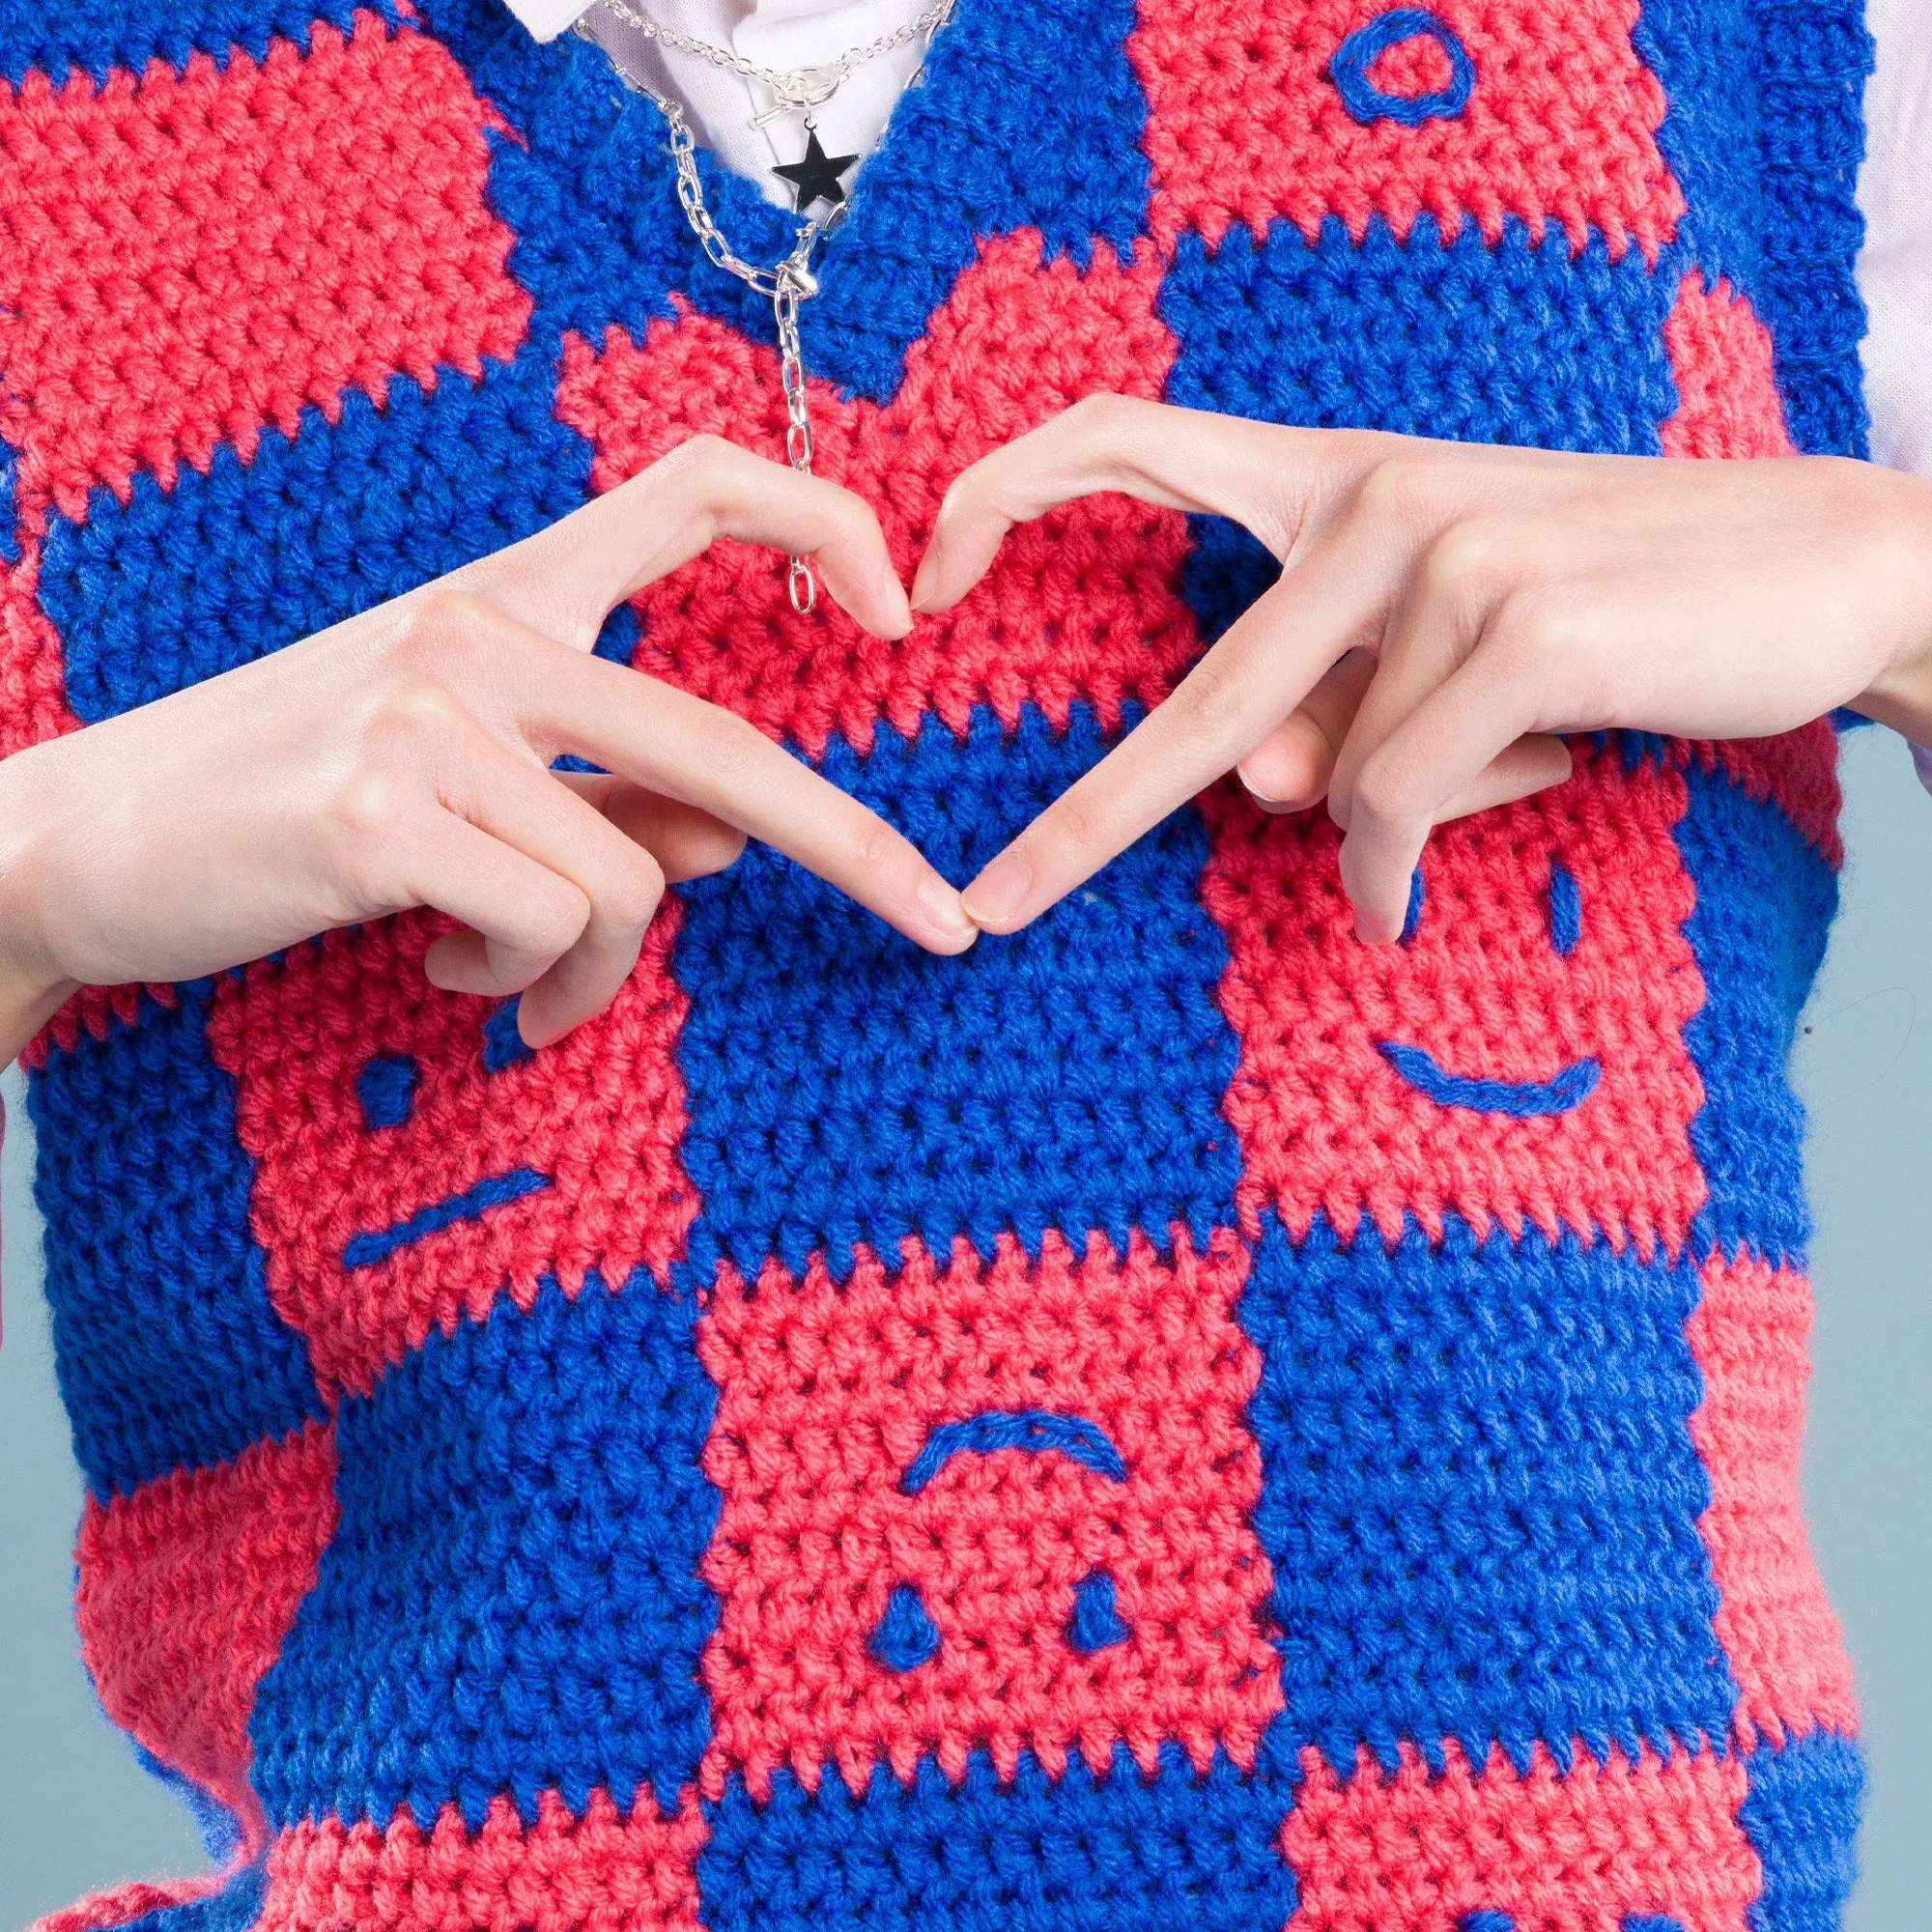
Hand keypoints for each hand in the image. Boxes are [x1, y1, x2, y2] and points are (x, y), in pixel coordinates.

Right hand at [0, 436, 975, 1064]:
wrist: (83, 842)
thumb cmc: (291, 808)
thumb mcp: (464, 784)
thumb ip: (609, 795)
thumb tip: (731, 845)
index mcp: (511, 594)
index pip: (691, 485)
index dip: (819, 525)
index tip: (898, 615)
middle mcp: (480, 629)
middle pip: (725, 743)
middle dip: (854, 849)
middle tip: (943, 929)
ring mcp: (427, 710)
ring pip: (633, 878)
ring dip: (596, 972)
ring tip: (521, 991)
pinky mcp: (377, 808)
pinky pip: (548, 926)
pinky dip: (523, 987)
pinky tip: (447, 979)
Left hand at [911, 396, 1931, 940]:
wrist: (1826, 567)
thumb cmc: (1614, 613)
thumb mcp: (1445, 663)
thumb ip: (1333, 711)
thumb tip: (1252, 788)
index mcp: (1337, 477)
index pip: (1131, 434)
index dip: (1011, 487)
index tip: (929, 572)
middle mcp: (1372, 495)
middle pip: (1202, 701)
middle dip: (1087, 823)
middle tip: (988, 908)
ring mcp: (1445, 551)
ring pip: (1343, 778)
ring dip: (1401, 822)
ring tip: (1505, 766)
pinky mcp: (1518, 620)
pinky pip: (1406, 802)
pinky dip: (1417, 860)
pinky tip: (1478, 838)